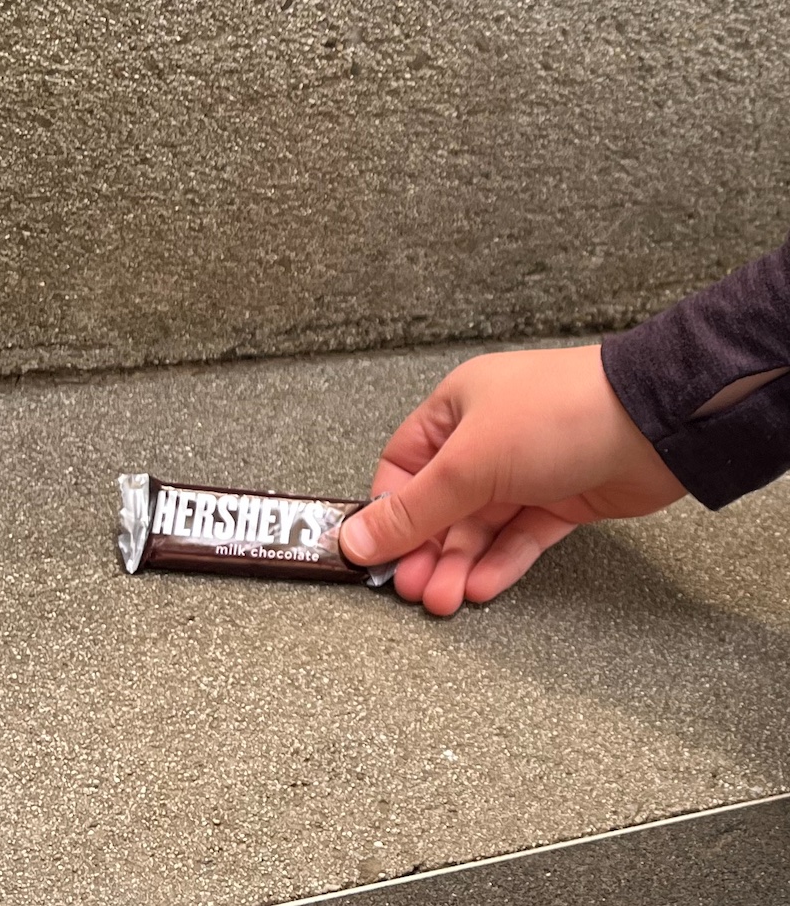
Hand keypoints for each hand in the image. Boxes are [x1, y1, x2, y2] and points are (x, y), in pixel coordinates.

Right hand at [339, 345, 685, 615]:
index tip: (374, 552)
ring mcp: (526, 470)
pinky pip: (520, 537)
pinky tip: (481, 587)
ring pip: (481, 527)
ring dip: (460, 564)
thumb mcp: (468, 463)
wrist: (651, 426)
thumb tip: (357, 537)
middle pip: (442, 505)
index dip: (389, 511)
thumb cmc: (557, 414)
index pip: (403, 467)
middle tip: (413, 588)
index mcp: (455, 410)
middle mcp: (487, 438)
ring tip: (444, 599)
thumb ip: (414, 510)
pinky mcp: (562, 499)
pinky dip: (500, 563)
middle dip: (426, 549)